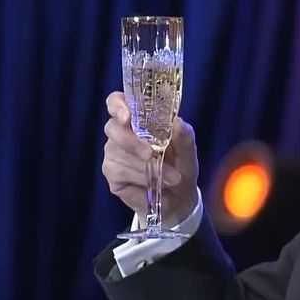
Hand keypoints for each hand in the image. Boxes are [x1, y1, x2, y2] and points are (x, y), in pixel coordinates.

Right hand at [102, 92, 199, 227]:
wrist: (179, 197)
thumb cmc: (181, 165)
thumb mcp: (188, 151)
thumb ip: (184, 136)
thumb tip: (178, 123)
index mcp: (137, 118)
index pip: (116, 102)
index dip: (117, 105)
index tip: (126, 115)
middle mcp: (120, 132)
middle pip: (113, 128)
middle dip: (132, 142)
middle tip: (152, 155)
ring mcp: (113, 153)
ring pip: (120, 155)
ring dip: (147, 168)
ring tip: (172, 178)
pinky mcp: (112, 174)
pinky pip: (121, 173)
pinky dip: (141, 179)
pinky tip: (154, 186)